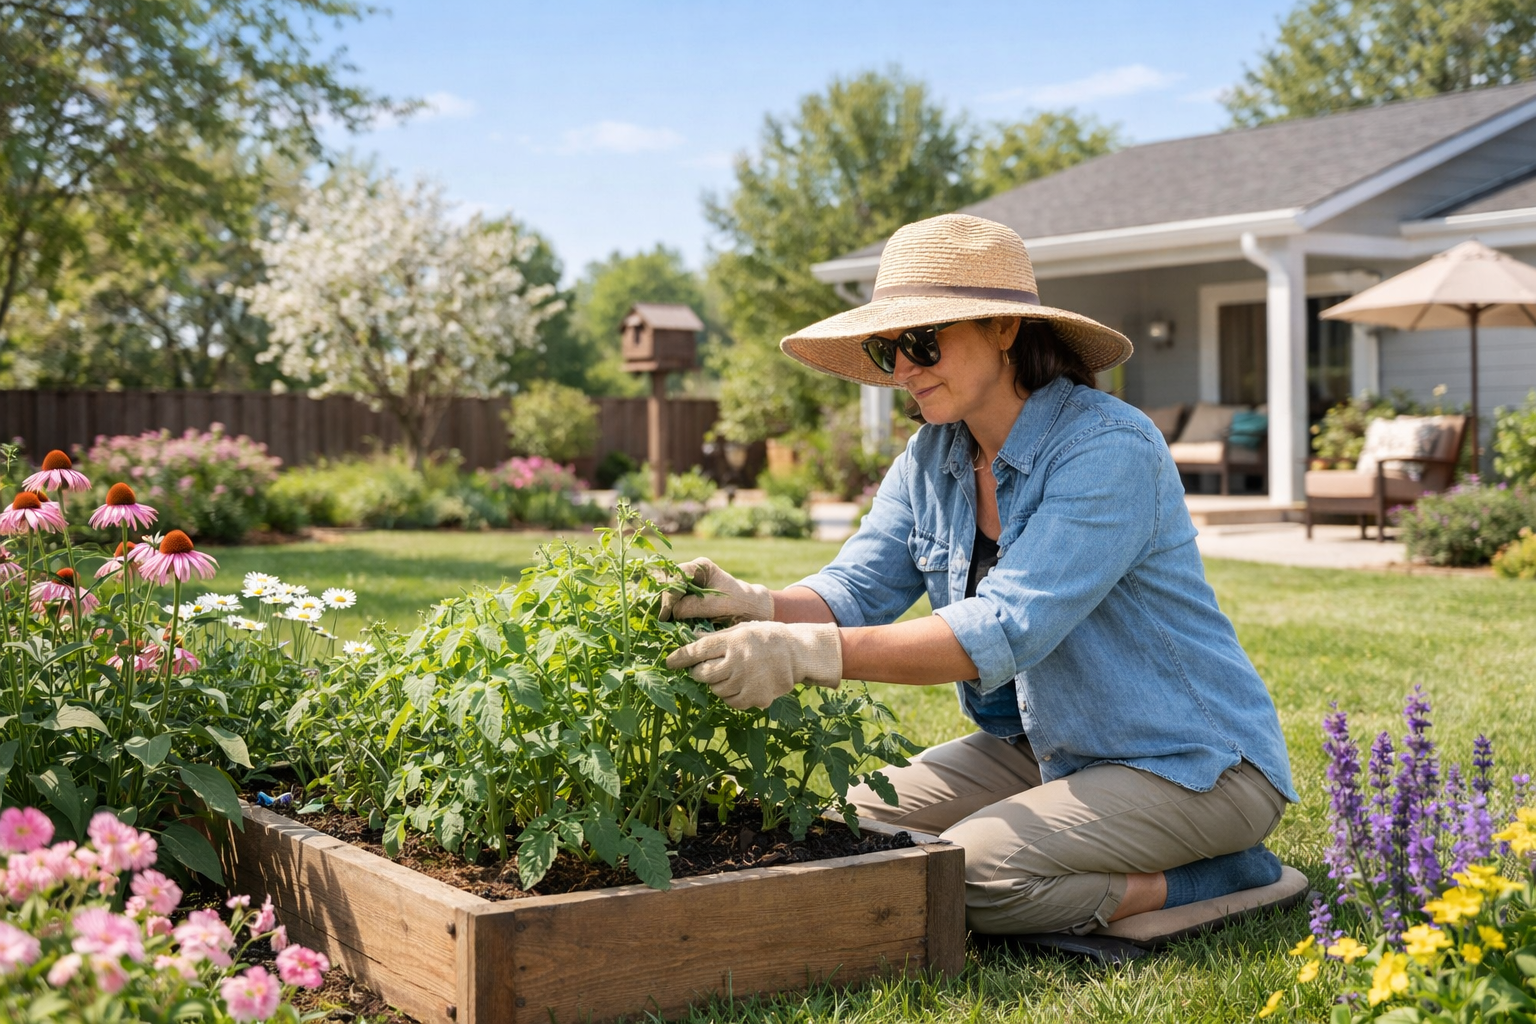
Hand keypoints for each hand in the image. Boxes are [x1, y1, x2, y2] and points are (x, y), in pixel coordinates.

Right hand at [658, 557, 773, 622]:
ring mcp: (684, 590)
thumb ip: (695, 606)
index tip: (667, 614)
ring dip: (661, 612)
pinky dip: (666, 619)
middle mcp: (688, 576)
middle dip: (661, 603)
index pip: (674, 575)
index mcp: (699, 567)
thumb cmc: (740, 604)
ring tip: (662, 626)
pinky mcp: (682, 605)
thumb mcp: (720, 603)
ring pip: (663, 597)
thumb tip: (671, 612)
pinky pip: (668, 610)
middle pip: (664, 585)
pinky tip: (666, 628)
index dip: (668, 594)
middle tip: (661, 622)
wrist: (751, 613)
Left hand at [664, 621, 841, 709]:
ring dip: (717, 684)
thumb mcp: (742, 628)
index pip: (698, 650)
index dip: (680, 657)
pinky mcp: (756, 697)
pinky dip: (731, 696)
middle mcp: (738, 661)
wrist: (798, 653)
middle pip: (704, 673)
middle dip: (698, 672)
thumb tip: (690, 638)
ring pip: (716, 690)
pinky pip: (731, 702)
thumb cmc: (766, 637)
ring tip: (730, 674)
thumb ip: (717, 636)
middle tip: (703, 669)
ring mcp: (747, 681)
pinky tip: (740, 685)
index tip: (668, 662)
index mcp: (733, 640)